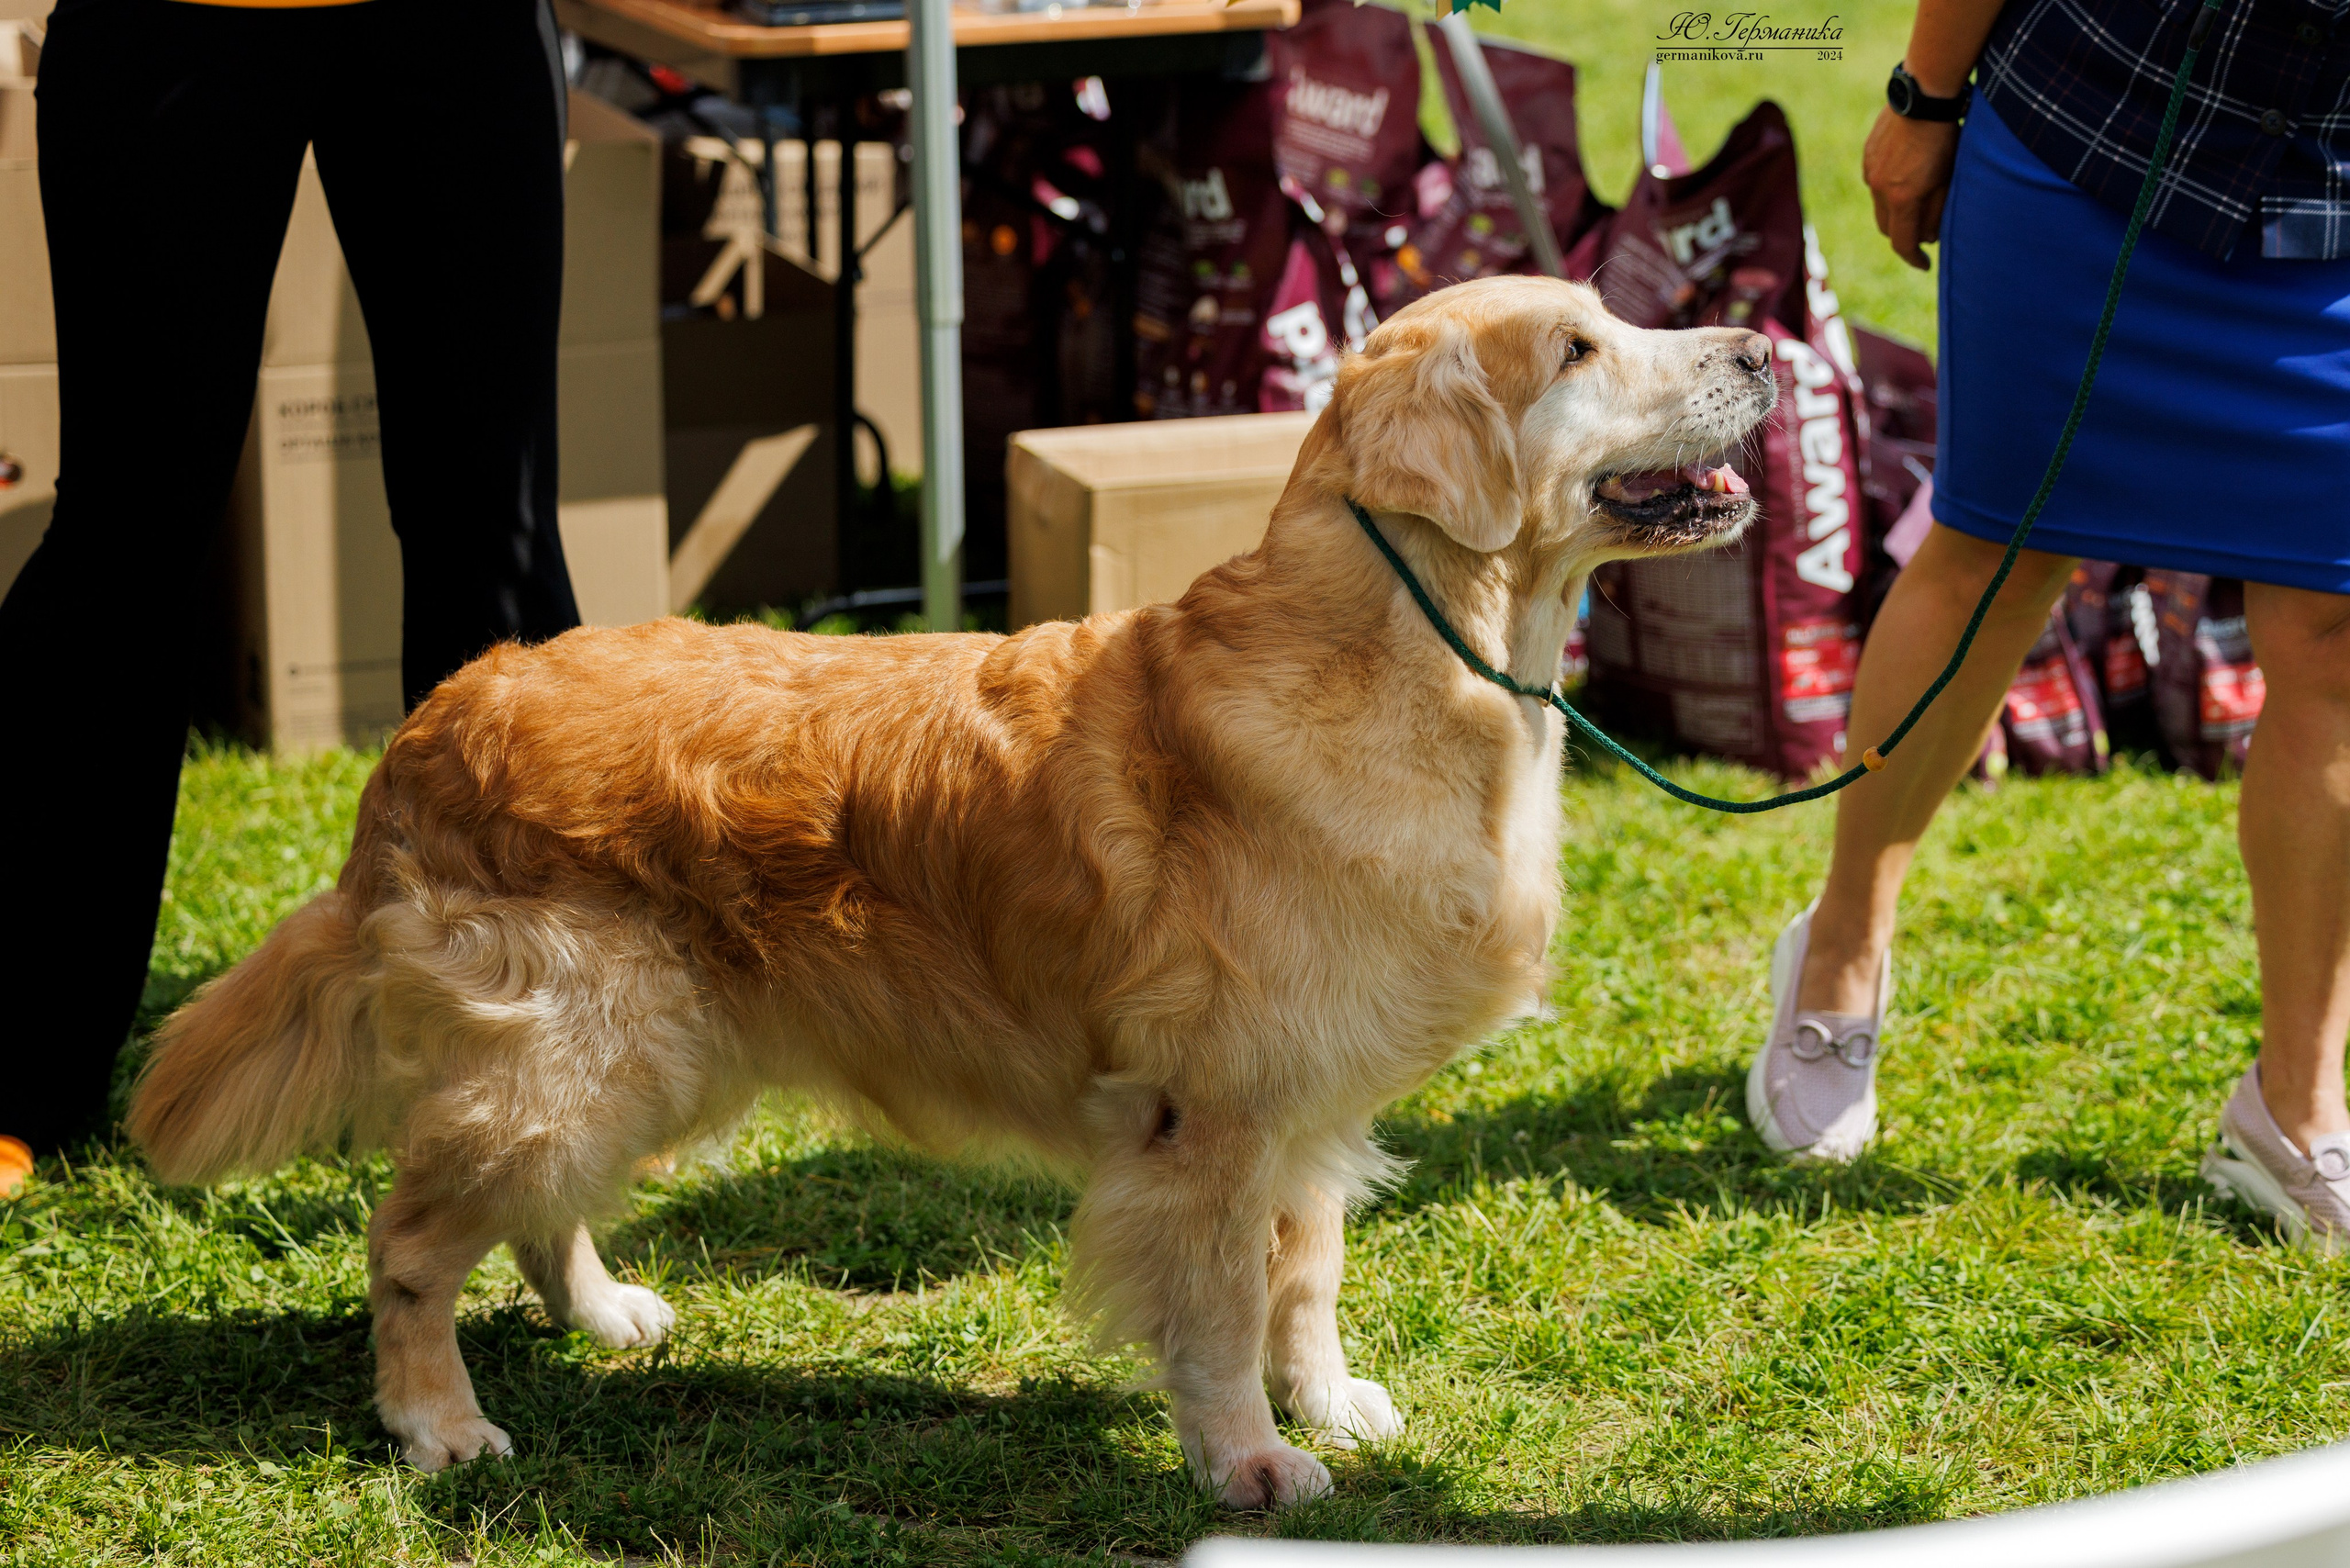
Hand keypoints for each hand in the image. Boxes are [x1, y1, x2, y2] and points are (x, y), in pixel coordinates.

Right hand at [1863, 106, 1960, 270]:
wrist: (1924, 95)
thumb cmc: (1946, 136)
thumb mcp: (1950, 178)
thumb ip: (1938, 212)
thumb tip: (1929, 238)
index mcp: (1902, 198)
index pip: (1902, 242)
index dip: (1914, 258)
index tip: (1925, 264)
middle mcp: (1879, 188)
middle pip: (1886, 227)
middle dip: (1903, 234)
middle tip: (1923, 231)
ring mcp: (1870, 170)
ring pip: (1879, 204)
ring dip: (1896, 209)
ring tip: (1917, 197)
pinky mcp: (1867, 154)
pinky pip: (1875, 180)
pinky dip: (1889, 187)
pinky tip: (1907, 171)